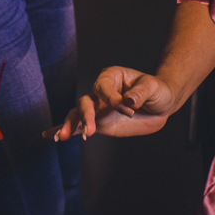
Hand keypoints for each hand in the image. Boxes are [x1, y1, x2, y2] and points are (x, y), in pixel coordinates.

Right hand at [46, 66, 175, 141]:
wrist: (161, 105)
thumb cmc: (157, 90)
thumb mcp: (153, 88)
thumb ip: (140, 93)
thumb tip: (129, 101)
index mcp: (111, 77)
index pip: (103, 88)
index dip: (113, 100)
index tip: (129, 110)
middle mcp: (100, 92)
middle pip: (85, 101)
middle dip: (85, 116)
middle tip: (89, 131)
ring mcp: (98, 108)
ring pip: (78, 114)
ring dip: (70, 125)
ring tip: (62, 137)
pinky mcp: (99, 123)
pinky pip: (80, 126)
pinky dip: (66, 129)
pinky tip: (53, 136)